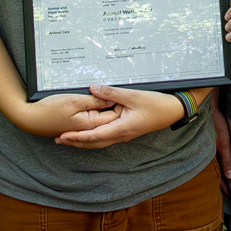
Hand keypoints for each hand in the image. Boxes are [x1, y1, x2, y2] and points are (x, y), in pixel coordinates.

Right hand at [11, 91, 118, 136]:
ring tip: (104, 96)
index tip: (119, 91)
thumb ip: (94, 101)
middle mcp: (87, 129)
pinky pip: (88, 121)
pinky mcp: (74, 127)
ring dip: (102, 108)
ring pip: (98, 119)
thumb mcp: (74, 100)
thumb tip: (111, 99)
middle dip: (113, 106)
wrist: (30, 118)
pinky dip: (93, 112)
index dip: (118, 103)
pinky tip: (92, 103)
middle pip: (107, 118)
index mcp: (90, 124)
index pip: (113, 115)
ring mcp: (80, 129)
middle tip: (114, 92)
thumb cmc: (50, 109)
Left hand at [55, 84, 184, 148]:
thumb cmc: (156, 105)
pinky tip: (88, 133)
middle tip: (58, 139)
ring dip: (83, 141)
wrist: (172, 111)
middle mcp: (121, 135)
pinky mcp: (126, 130)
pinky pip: (106, 137)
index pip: (93, 135)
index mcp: (121, 129)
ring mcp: (124, 134)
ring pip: (99, 142)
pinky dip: (93, 137)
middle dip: (76, 142)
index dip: (77, 136)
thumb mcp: (133, 95)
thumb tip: (92, 88)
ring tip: (69, 138)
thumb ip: (111, 92)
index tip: (63, 135)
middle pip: (93, 143)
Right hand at [211, 99, 230, 196]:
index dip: (223, 187)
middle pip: (213, 173)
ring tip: (222, 183)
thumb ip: (226, 159)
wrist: (205, 106)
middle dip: (218, 184)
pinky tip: (217, 165)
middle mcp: (206, 154)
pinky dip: (215, 163)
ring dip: (217, 174)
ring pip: (212, 166)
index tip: (229, 197)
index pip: (217, 177)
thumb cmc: (215, 123)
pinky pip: (211, 157)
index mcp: (209, 157)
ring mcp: (206, 149)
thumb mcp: (223, 142)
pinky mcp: (207, 142)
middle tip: (225, 195)